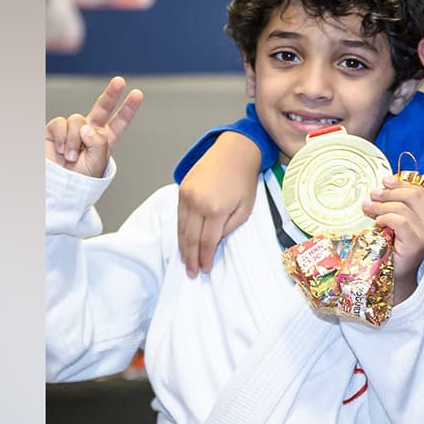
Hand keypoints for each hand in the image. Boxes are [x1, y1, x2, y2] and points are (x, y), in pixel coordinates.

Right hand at [45, 76, 142, 177]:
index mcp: (104, 140)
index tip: (137, 94)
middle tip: (120, 81)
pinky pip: (60, 123)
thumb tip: (87, 127)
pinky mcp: (55, 129)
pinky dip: (62, 137)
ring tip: (71, 157)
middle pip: (102, 108)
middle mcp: (90, 131)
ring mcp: (72, 129)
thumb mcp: (97, 163)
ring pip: (77, 120)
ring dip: (74, 140)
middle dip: (111, 94)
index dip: (128, 108)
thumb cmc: (79, 179)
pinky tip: (61, 150)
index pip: (119, 122)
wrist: (57, 186)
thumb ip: (98, 143)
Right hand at [177, 132, 260, 276]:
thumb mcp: (245, 208)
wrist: (234, 151)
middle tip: (191, 273)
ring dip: (182, 247)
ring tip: (185, 261)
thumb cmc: (244, 179)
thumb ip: (229, 228)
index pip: (207, 242)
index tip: (204, 269)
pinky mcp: (181, 189)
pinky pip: (178, 216)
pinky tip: (183, 241)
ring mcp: (186, 195)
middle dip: (191, 258)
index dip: (205, 258)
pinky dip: (180, 231)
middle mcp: (197, 203)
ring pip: (181, 228)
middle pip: (190, 238)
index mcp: (216, 209)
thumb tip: (214, 242)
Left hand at [362, 175, 423, 303]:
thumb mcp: (396, 225)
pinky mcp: (416, 243)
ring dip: (381, 205)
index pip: (419, 191)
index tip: (384, 180)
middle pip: (414, 194)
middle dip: (390, 192)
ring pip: (403, 207)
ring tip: (367, 208)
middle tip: (372, 194)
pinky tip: (377, 223)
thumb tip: (381, 187)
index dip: (401, 183)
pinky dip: (386, 218)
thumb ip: (396, 208)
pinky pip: (400, 221)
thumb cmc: (393, 250)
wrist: (396, 278)